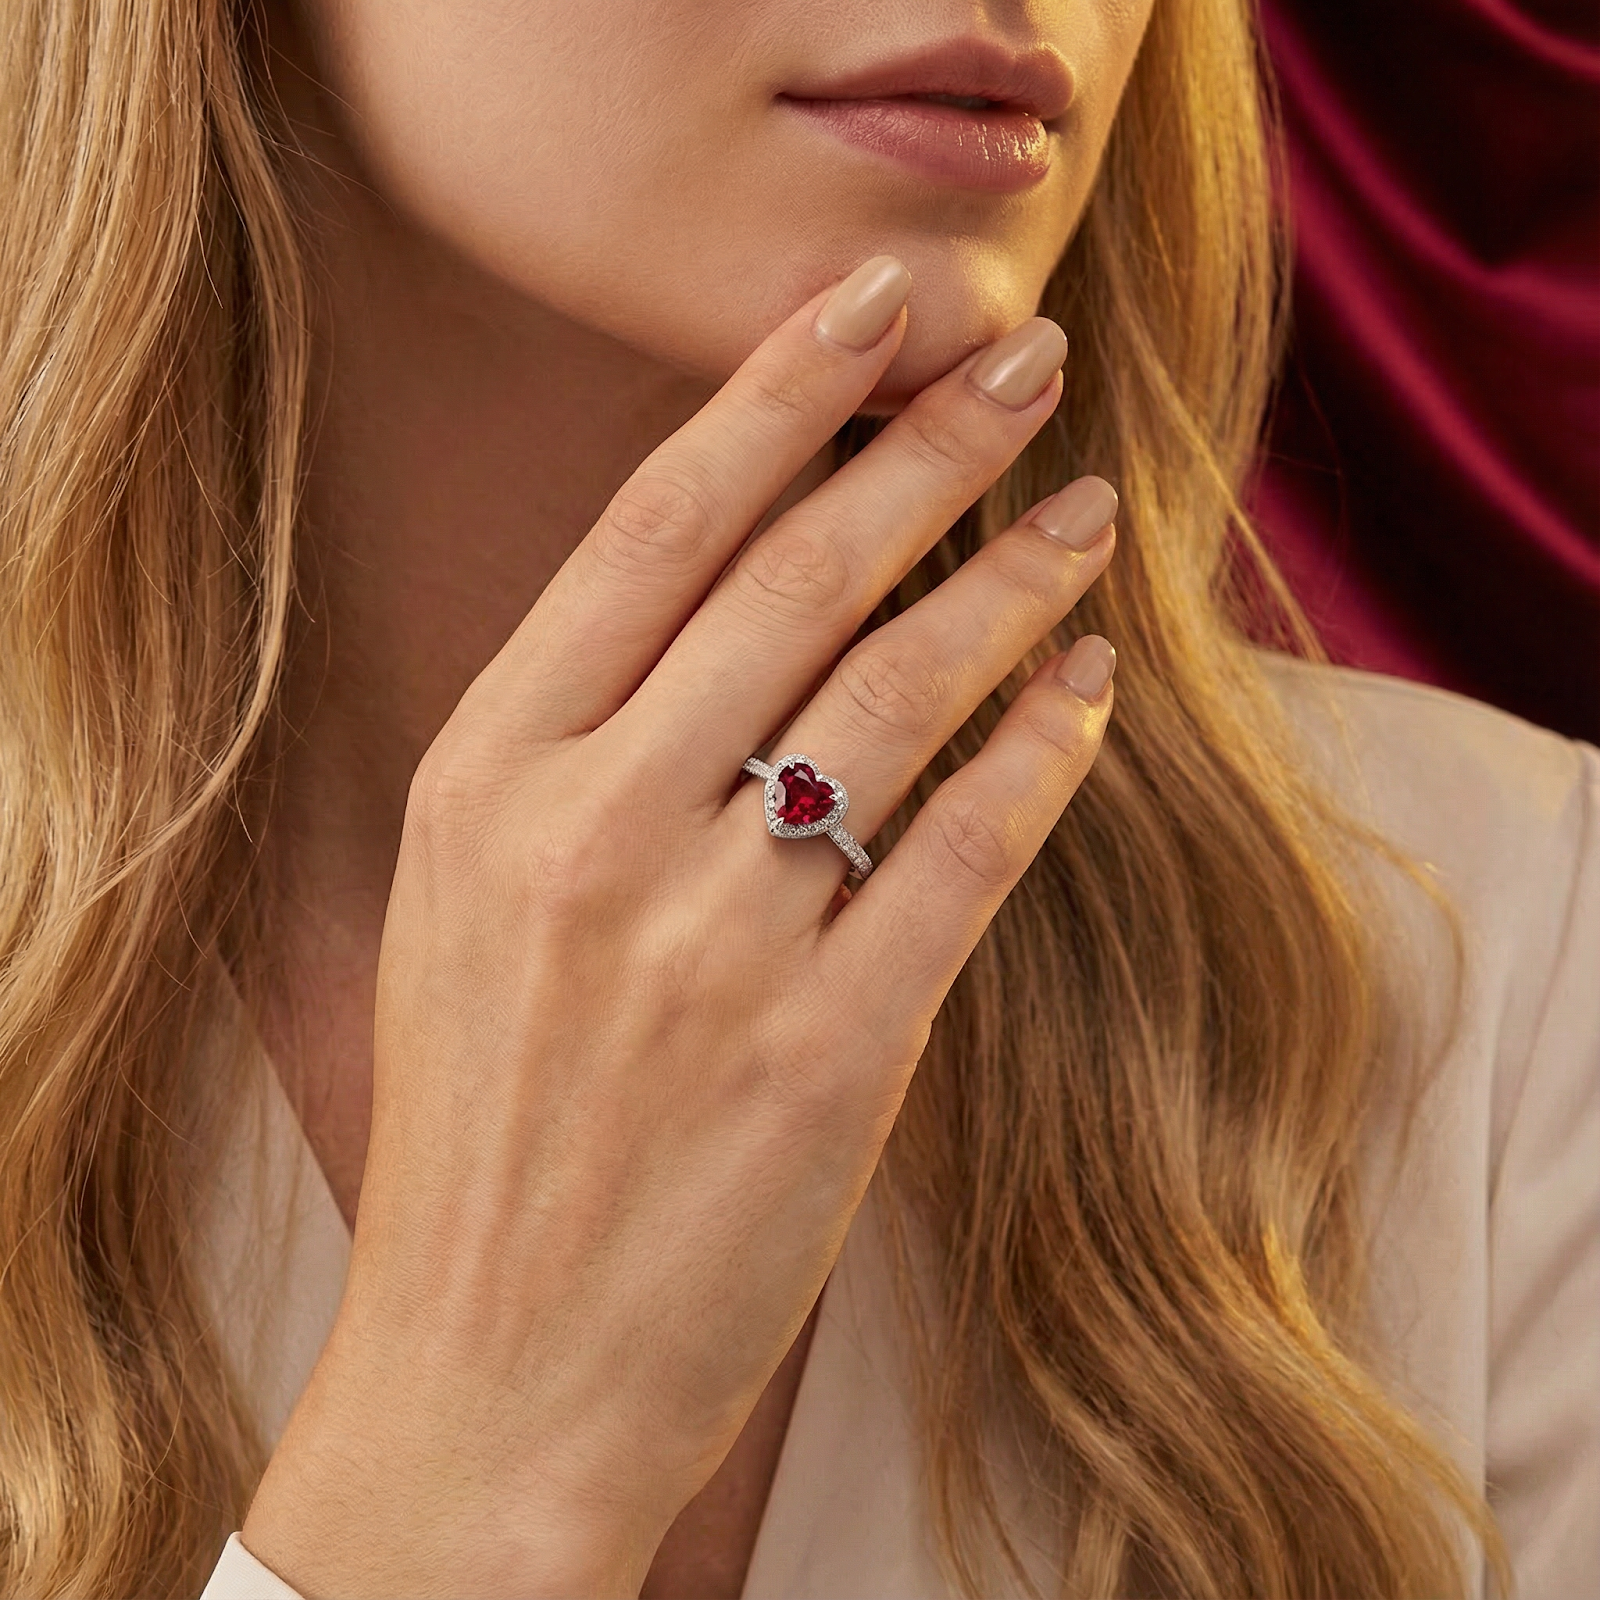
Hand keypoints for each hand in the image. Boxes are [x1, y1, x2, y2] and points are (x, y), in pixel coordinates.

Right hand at [241, 255, 1117, 1597]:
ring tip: (1086, 519)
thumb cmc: (482, 1126)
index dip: (775, 397)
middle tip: (1023, 361)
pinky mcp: (824, 1050)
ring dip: (1012, 588)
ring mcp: (710, 942)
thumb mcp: (472, 902)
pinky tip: (1085, 692)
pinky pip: (961, 854)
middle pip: (796, 578)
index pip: (655, 531)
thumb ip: (583, 748)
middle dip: (929, 447)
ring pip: (899, 697)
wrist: (487, 1370)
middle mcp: (593, 831)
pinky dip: (1038, 757)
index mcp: (488, 777)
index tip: (870, 307)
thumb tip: (742, 599)